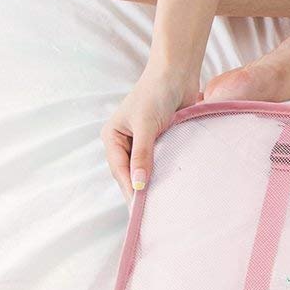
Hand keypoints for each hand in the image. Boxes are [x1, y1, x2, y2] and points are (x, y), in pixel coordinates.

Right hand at [101, 68, 198, 199]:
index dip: (129, 189)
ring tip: (163, 206)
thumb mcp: (146, 126)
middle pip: (131, 173)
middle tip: (152, 214)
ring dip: (154, 184)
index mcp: (113, 137)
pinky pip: (161, 163)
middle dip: (140, 190)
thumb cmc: (156, 94)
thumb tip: (139, 185)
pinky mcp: (161, 142)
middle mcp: (125, 142)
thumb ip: (142, 155)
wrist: (177, 74)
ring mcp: (143, 143)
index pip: (119, 170)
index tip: (140, 209)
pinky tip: (173, 188)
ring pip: (145, 170)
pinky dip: (165, 174)